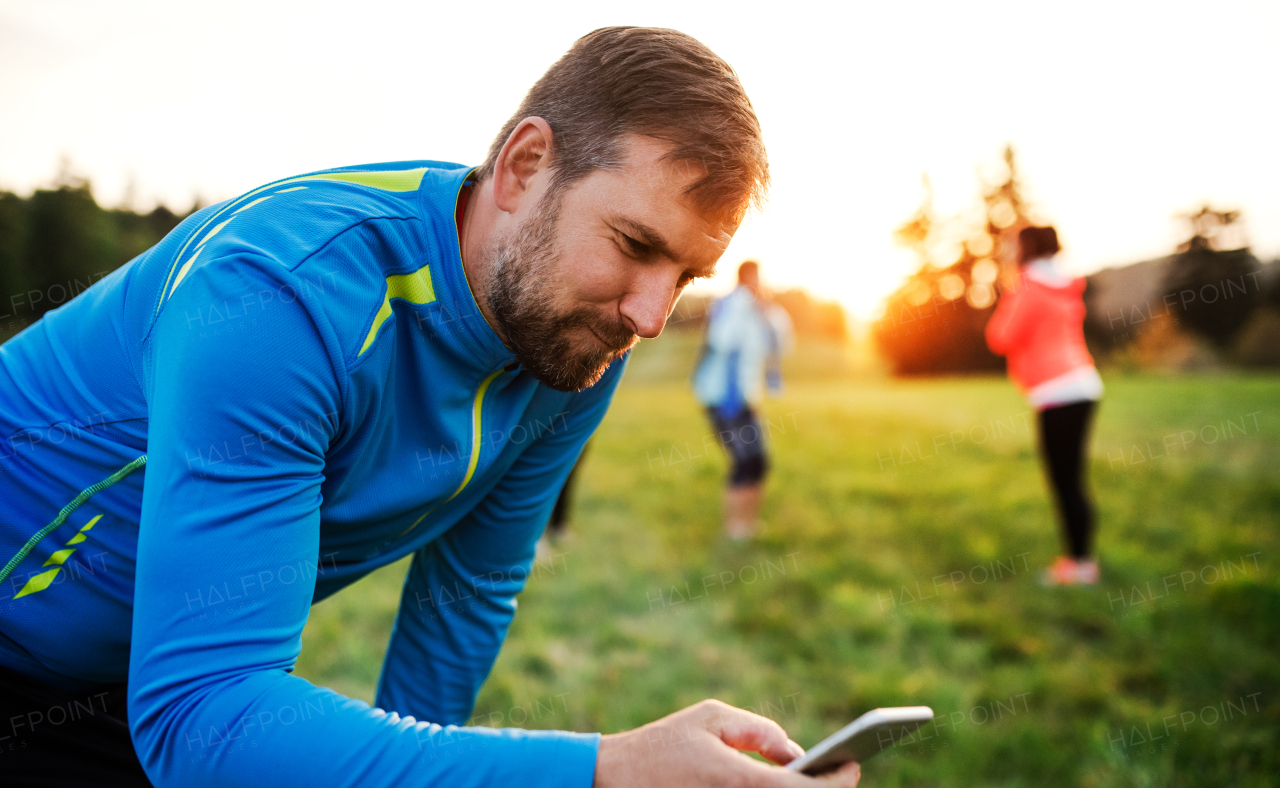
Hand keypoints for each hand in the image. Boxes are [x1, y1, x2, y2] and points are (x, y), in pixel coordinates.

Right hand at [593, 699, 861, 787]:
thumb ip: (761, 732)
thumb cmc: (664, 744)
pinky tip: (785, 786)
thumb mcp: (713, 718)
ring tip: (814, 779)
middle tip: (840, 773)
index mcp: (740, 780)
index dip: (840, 781)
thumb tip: (797, 753)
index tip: (853, 765)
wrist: (614, 780)